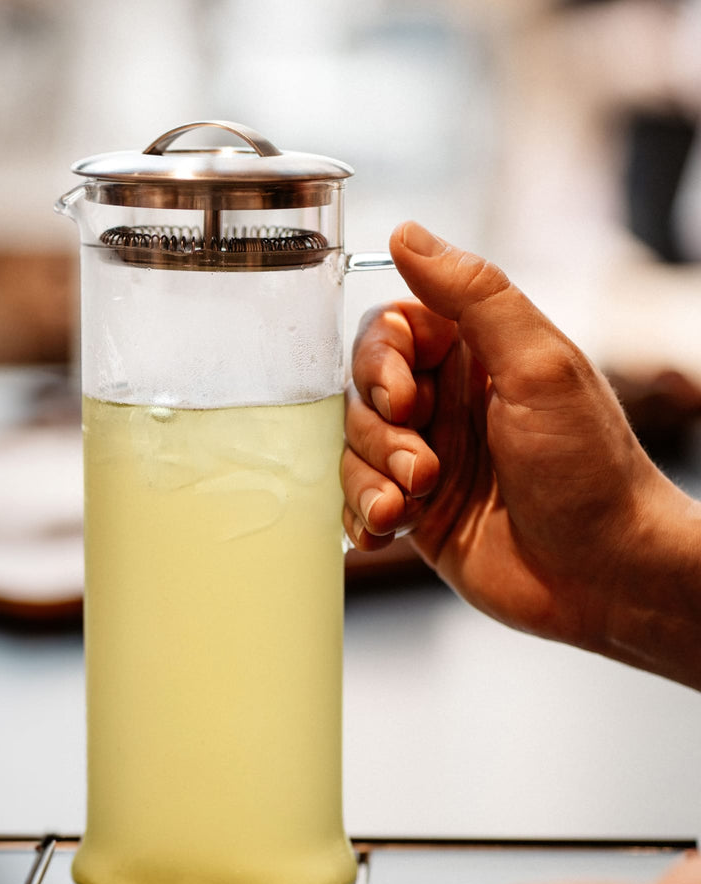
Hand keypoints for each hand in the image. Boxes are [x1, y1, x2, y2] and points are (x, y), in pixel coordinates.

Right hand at [342, 221, 700, 680]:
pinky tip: (388, 532)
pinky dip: (362, 517)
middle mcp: (445, 404)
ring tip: (414, 505)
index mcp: (475, 356)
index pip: (388, 331)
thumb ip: (473, 295)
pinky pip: (357, 502)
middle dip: (380, 434)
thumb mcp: (538, 366)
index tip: (401, 396)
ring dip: (371, 481)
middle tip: (425, 467)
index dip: (378, 362)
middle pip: (360, 394)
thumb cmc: (589, 469)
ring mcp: (426, 459)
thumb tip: (407, 234)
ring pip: (352, 451)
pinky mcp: (414, 512)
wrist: (606, 575)